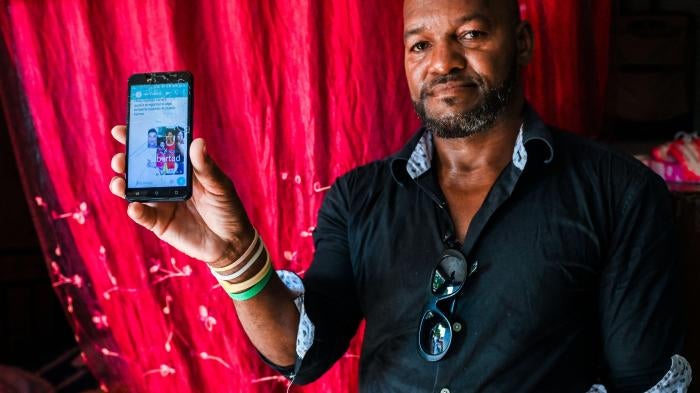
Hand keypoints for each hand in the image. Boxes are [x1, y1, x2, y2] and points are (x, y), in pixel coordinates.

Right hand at [108, 126, 253, 261]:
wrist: (231, 241)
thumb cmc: (227, 207)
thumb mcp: (220, 185)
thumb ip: (206, 167)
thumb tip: (197, 142)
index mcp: (180, 167)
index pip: (156, 148)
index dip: (137, 138)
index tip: (121, 130)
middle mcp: (166, 182)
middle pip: (139, 168)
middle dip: (125, 161)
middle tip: (120, 159)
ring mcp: (160, 202)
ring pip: (134, 191)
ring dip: (122, 185)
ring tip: (119, 182)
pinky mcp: (159, 223)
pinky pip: (143, 215)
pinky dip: (136, 210)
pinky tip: (134, 206)